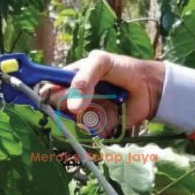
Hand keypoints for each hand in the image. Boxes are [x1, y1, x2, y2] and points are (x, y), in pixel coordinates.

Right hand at [43, 51, 164, 137]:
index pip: (49, 88)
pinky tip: (115, 114)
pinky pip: (93, 131)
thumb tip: (72, 106)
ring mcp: (87, 112)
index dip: (45, 94)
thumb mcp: (101, 63)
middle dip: (73, 105)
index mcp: (71, 78)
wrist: (149, 87)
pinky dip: (104, 124)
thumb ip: (84, 77)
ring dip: (93, 114)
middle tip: (88, 98)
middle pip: (60, 108)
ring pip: (77, 121)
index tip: (47, 97)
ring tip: (109, 101)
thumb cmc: (124, 69)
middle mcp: (75, 97)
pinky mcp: (99, 126)